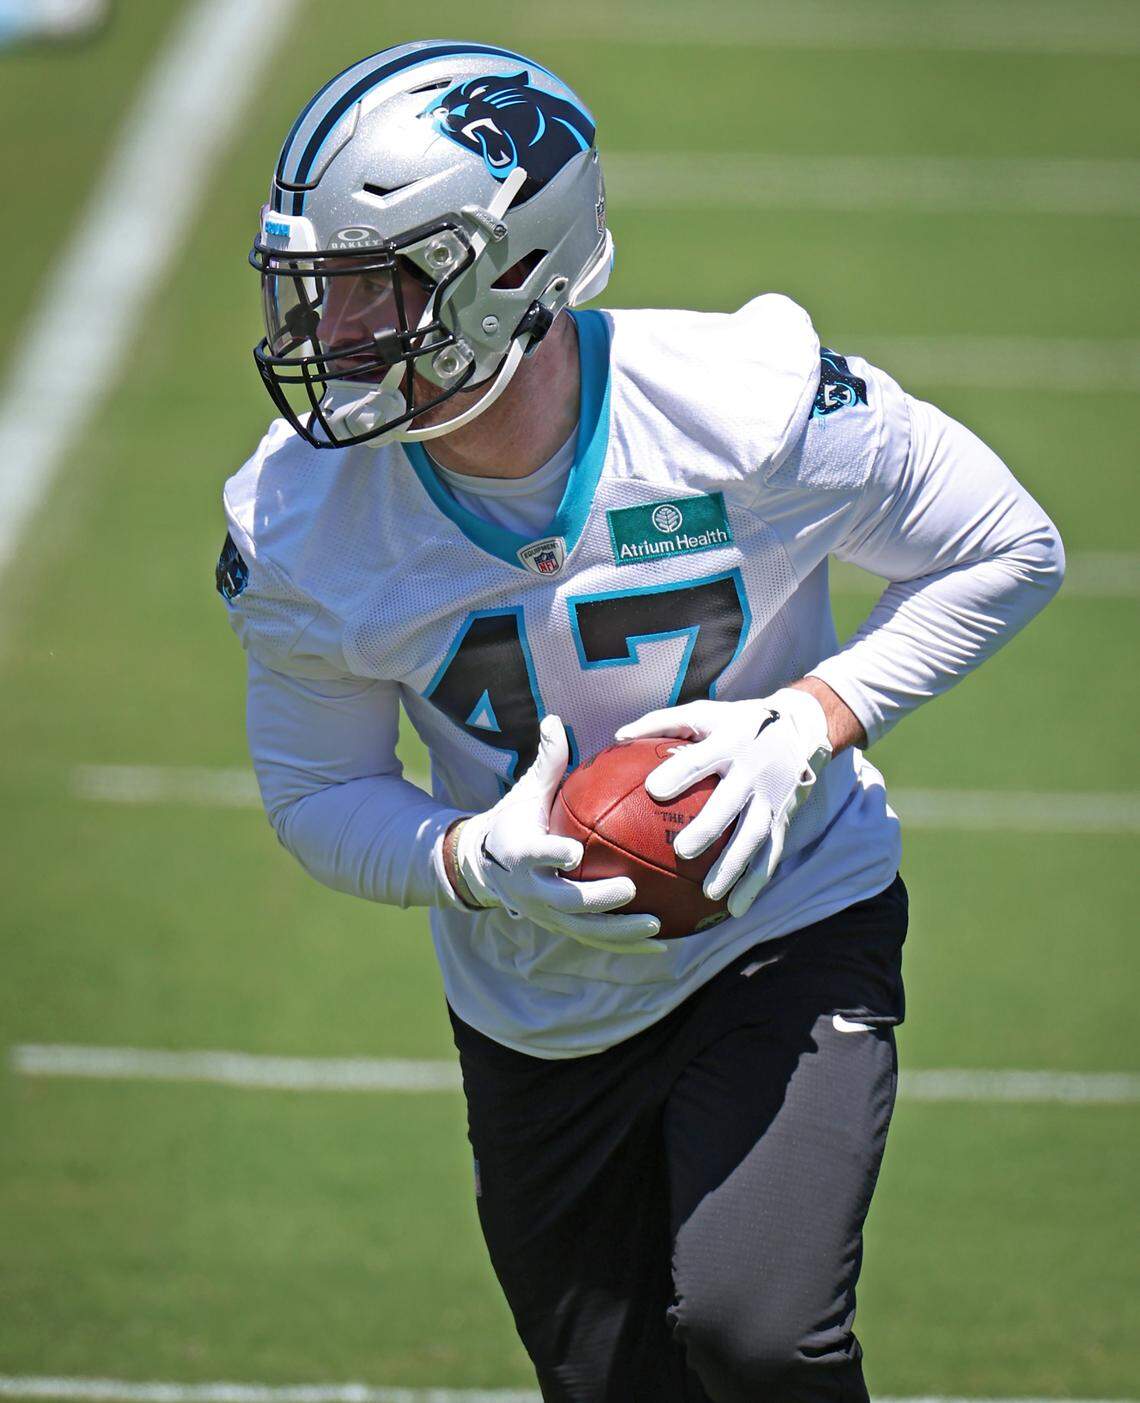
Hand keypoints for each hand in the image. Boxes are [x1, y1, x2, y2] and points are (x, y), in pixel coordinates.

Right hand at [450, 715, 662, 955]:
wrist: (485, 867)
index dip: (551, 856)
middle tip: (628, 889)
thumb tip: (554, 719)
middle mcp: (531, 889)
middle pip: (564, 900)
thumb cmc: (516, 821)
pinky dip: (628, 944)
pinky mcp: (561, 928)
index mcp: (519, 852)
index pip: (534, 855)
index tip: (574, 853)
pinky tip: (664, 944)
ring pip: (584, 930)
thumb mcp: (527, 793)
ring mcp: (546, 914)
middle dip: (596, 899)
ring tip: (657, 926)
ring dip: (620, 931)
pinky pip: (597, 939)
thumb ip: (546, 763)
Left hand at [615, 689, 831, 918]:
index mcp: (729, 742)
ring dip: (735, 866)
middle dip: (710, 827)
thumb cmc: (733, 723)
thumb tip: (617, 737)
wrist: (797, 730)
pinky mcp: (782, 820)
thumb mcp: (701, 714)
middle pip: (731, 802)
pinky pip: (770, 855)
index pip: (702, 758)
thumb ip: (659, 723)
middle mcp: (753, 771)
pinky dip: (754, 884)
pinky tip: (734, 910)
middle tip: (682, 851)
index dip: (681, 772)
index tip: (654, 790)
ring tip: (710, 894)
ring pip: (755, 836)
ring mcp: (771, 799)